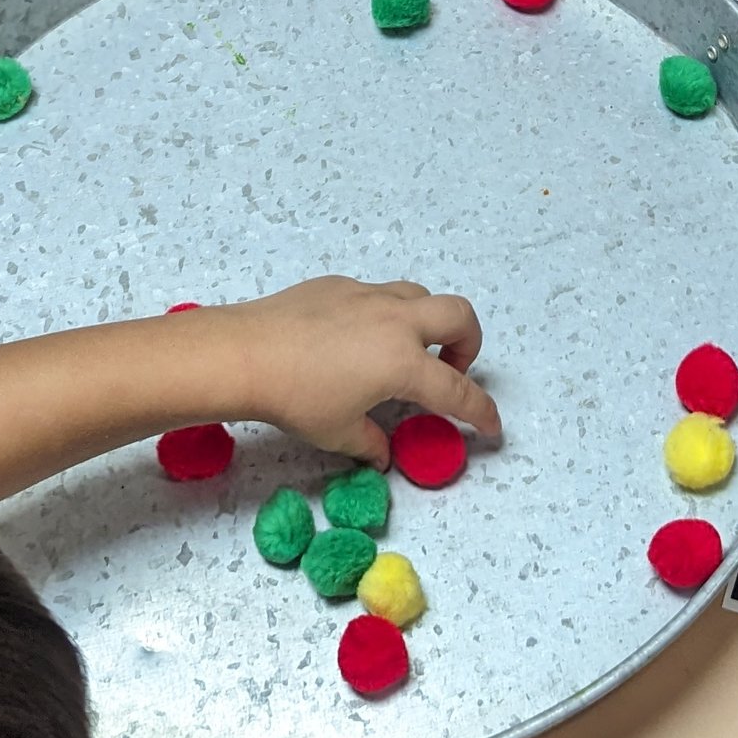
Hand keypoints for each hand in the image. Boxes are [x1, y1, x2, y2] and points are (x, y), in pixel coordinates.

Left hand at [218, 275, 500, 461]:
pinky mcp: (339, 285)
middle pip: (459, 316)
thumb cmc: (295, 399)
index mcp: (403, 363)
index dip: (481, 411)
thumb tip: (382, 453)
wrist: (245, 353)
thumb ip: (370, 442)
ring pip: (419, 297)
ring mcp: (367, 297)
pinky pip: (376, 296)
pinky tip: (353, 341)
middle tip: (449, 371)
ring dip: (427, 323)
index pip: (457, 391)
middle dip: (468, 344)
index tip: (492, 425)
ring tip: (403, 353)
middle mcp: (396, 321)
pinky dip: (383, 316)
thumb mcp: (338, 432)